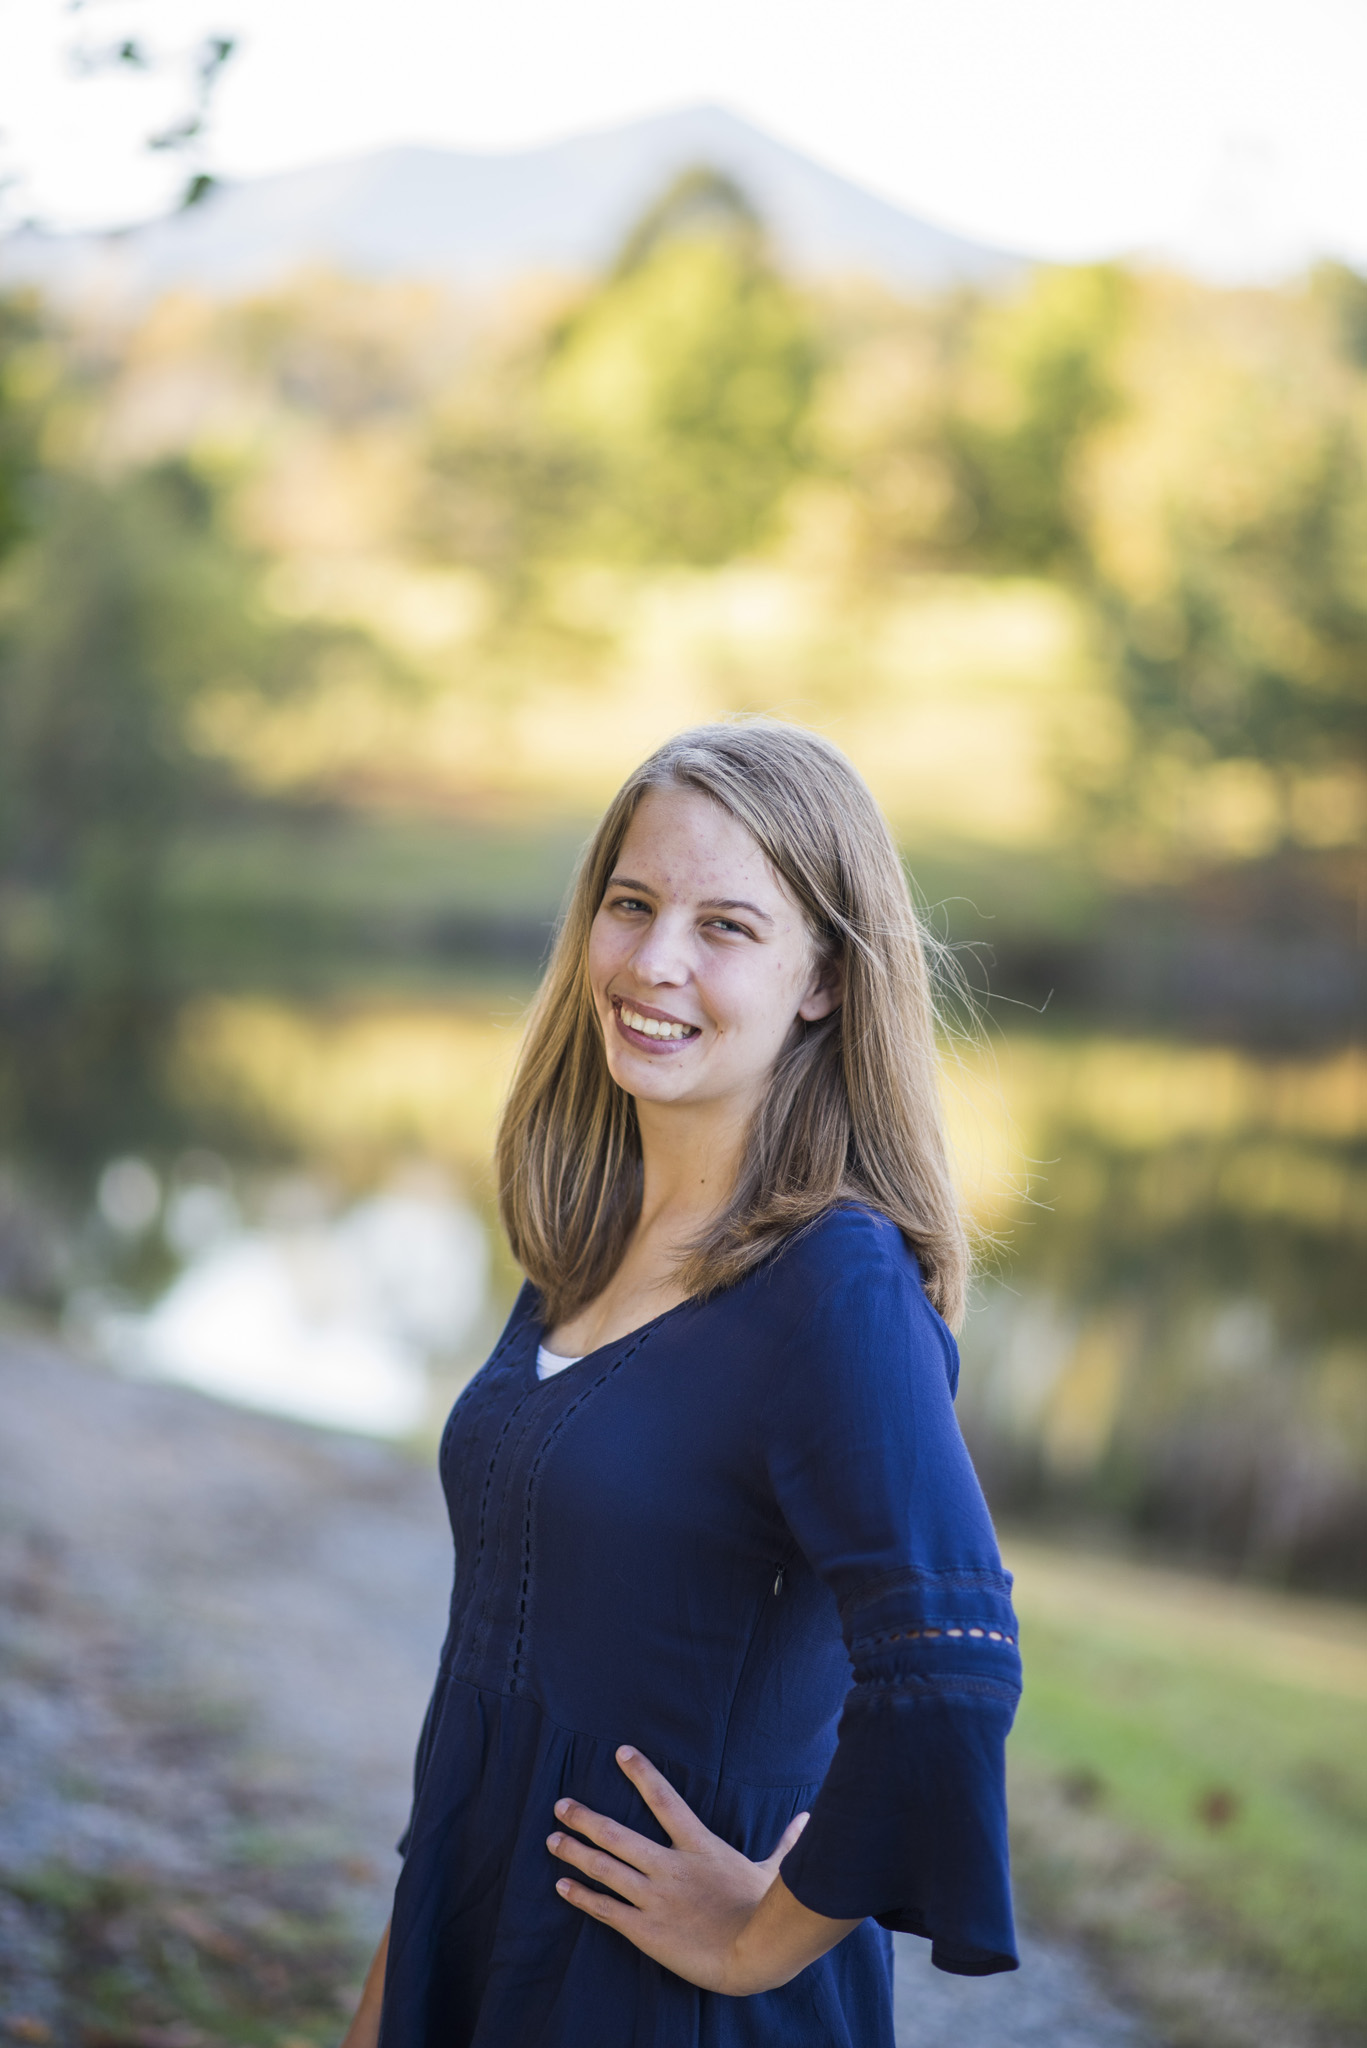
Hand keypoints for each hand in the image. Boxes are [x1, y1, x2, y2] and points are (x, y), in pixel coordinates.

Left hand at [547, 1745, 852, 1994]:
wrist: (754, 1954)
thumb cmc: (764, 1912)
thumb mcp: (773, 1872)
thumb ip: (786, 1843)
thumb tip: (810, 1820)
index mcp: (698, 1846)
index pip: (664, 1799)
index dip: (641, 1773)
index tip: (620, 1752)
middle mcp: (670, 1867)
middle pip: (618, 1834)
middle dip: (585, 1818)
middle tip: (560, 1804)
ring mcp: (655, 1898)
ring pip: (605, 1868)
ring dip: (575, 1853)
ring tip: (551, 1839)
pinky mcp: (646, 1929)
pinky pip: (607, 1909)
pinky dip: (582, 1896)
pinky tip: (562, 1886)